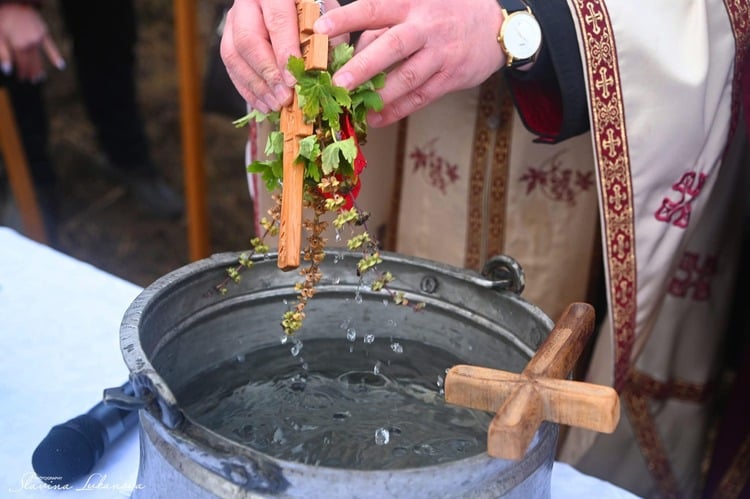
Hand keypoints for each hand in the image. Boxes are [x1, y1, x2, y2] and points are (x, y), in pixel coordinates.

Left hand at [0, 3, 64, 81]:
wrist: (13, 1)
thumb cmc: (2, 17)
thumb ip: (3, 53)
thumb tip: (7, 71)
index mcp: (18, 46)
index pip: (22, 64)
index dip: (22, 72)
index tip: (21, 79)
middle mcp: (30, 44)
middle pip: (31, 62)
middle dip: (31, 72)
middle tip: (31, 80)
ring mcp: (39, 38)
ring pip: (40, 57)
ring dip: (40, 68)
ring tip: (40, 78)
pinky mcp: (44, 32)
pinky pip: (51, 47)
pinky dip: (55, 56)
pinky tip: (61, 66)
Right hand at [220, 0, 345, 113]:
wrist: (296, 9)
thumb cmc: (315, 14)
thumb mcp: (327, 19)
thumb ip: (326, 39)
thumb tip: (323, 71)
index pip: (277, 21)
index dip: (284, 52)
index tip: (293, 80)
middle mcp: (248, 4)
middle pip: (248, 40)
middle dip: (268, 74)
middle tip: (284, 98)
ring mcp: (234, 22)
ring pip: (233, 55)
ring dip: (256, 86)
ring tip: (276, 105)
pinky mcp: (229, 40)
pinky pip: (232, 68)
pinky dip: (248, 90)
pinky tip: (265, 105)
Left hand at [314, 0, 505, 126]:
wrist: (495, 28)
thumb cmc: (445, 14)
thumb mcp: (418, 5)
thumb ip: (385, 24)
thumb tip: (351, 49)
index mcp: (412, 4)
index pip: (375, 9)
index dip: (347, 17)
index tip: (320, 28)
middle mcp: (426, 28)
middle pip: (391, 45)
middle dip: (363, 65)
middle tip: (338, 81)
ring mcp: (440, 54)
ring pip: (407, 76)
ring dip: (380, 95)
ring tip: (355, 108)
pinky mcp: (451, 77)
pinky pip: (420, 97)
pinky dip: (397, 110)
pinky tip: (377, 118)